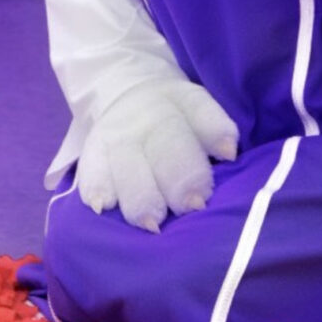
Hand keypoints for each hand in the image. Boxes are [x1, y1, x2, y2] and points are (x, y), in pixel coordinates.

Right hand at [77, 81, 238, 231]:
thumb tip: (229, 152)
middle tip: (193, 204)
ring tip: (152, 222)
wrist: (129, 99)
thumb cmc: (178, 121)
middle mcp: (149, 112)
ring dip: (140, 193)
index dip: (215, 131)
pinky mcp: (93, 148)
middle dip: (180, 175)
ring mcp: (118, 130)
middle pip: (164, 141)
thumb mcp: (199, 115)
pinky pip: (92, 167)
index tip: (229, 155)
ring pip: (128, 160)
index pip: (200, 110)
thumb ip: (215, 131)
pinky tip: (103, 206)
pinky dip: (96, 187)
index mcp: (183, 100)